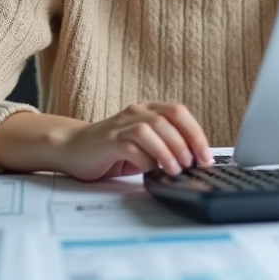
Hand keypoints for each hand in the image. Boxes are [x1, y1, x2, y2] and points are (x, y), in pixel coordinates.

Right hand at [45, 101, 212, 180]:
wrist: (73, 149)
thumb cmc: (112, 150)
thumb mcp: (145, 147)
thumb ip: (166, 147)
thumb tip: (194, 162)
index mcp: (148, 110)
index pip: (179, 112)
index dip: (196, 133)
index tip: (206, 156)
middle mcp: (136, 113)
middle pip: (168, 119)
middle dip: (185, 144)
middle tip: (191, 165)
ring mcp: (121, 125)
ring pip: (152, 130)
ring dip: (168, 151)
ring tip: (174, 169)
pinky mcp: (108, 141)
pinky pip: (131, 146)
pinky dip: (145, 159)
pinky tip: (149, 169)